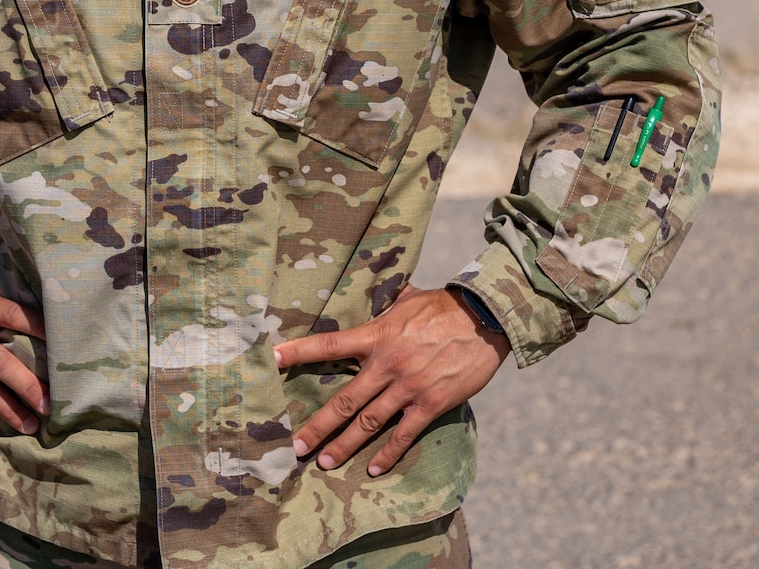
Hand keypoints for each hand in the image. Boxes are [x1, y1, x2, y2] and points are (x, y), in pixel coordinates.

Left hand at [274, 287, 509, 476]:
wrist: (485, 319)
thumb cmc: (444, 306)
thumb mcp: (408, 298)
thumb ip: (384, 305)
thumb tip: (369, 289)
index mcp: (377, 336)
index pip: (330, 345)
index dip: (299, 351)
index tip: (273, 359)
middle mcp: (387, 364)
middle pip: (345, 400)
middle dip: (318, 425)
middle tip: (296, 446)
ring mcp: (409, 387)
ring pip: (369, 423)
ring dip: (344, 445)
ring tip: (324, 462)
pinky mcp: (431, 403)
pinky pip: (404, 434)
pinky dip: (388, 454)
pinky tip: (374, 470)